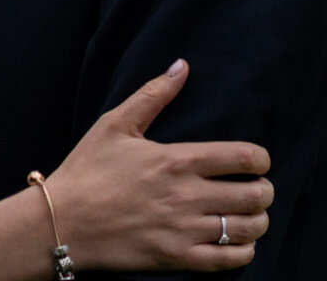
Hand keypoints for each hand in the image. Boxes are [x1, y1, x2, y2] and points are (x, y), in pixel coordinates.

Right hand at [46, 59, 272, 272]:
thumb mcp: (114, 125)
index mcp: (176, 160)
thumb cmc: (87, 170)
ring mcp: (184, 230)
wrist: (62, 220)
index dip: (262, 159)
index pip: (245, 158)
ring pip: (249, 229)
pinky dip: (244, 251)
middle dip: (264, 190)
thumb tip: (182, 66)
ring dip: (257, 220)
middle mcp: (187, 195)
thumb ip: (152, 95)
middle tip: (256, 188)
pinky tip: (235, 242)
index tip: (257, 161)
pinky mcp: (177, 258)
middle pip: (255, 195)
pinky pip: (230, 260)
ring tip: (248, 214)